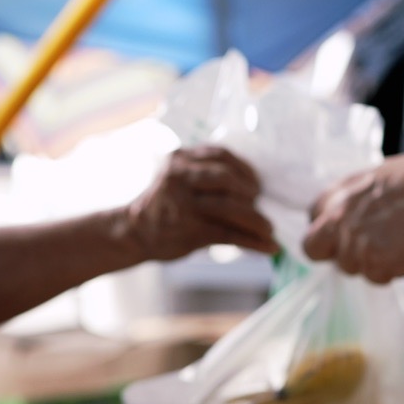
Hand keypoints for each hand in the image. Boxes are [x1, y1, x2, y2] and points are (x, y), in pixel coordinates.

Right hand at [126, 146, 275, 260]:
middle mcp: (180, 176)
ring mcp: (184, 204)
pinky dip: (253, 242)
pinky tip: (269, 248)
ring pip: (230, 207)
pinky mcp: (190, 230)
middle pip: (228, 179)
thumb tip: (254, 189)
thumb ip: (205, 176)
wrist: (133, 232)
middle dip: (251, 193)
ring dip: (257, 220)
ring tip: (269, 230)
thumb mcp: (178, 179)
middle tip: (261, 205)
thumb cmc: (164, 206)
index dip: (245, 169)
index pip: (222, 154)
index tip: (257, 183)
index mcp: (180, 159)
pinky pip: (229, 234)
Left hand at [303, 150, 403, 281]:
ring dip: (369, 262)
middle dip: (331, 252)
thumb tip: (361, 207)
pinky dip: (392, 270)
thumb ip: (363, 196)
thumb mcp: (385, 176)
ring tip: (399, 244)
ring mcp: (355, 245)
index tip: (341, 230)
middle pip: (313, 248)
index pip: (313, 214)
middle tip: (358, 250)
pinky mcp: (375, 266)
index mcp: (342, 191)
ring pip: (350, 267)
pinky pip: (377, 277)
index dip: (328, 225)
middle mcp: (340, 219)